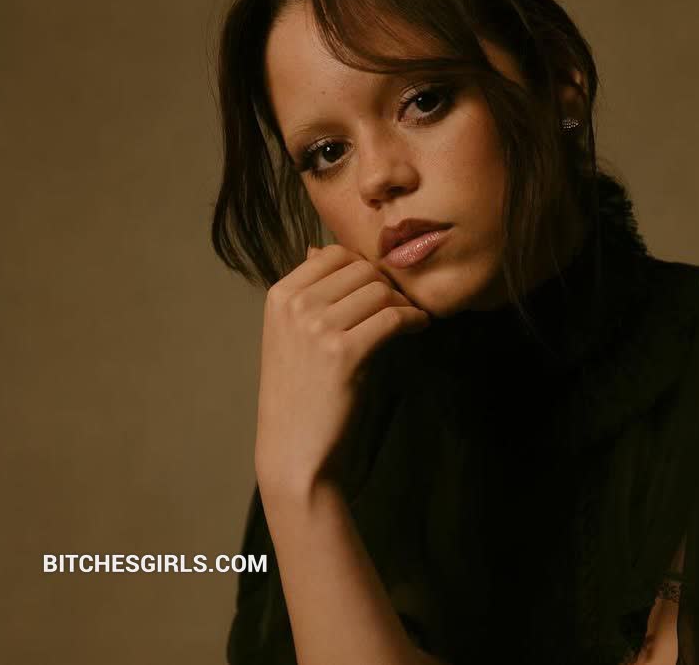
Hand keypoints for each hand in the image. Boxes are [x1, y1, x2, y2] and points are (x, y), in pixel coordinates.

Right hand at [254, 244, 429, 500]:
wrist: (294, 450)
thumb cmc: (299, 394)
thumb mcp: (290, 335)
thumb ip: (309, 293)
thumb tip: (321, 248)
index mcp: (279, 295)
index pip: (334, 254)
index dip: (365, 268)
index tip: (381, 288)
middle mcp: (295, 305)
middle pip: (361, 269)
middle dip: (388, 285)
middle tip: (402, 306)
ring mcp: (317, 327)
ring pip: (380, 290)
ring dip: (403, 303)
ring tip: (411, 319)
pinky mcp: (343, 352)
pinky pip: (392, 318)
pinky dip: (414, 320)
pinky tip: (419, 328)